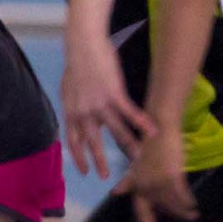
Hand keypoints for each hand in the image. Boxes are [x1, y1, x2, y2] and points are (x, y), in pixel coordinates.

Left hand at [61, 33, 154, 178]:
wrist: (83, 44)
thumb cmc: (77, 63)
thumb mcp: (70, 88)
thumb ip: (75, 105)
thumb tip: (78, 115)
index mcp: (72, 110)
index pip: (73, 139)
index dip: (78, 156)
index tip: (84, 171)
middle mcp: (84, 111)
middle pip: (93, 141)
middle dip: (99, 160)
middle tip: (105, 177)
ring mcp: (100, 103)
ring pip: (116, 130)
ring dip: (128, 145)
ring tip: (137, 157)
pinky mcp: (114, 93)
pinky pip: (129, 113)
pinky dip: (142, 123)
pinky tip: (152, 131)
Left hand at [114, 127, 196, 221]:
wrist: (159, 127)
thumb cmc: (149, 145)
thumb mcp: (135, 165)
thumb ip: (128, 182)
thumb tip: (114, 193)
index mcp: (136, 183)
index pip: (140, 209)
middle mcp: (145, 186)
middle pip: (159, 209)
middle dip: (169, 218)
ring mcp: (159, 182)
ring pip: (173, 205)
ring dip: (183, 212)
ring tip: (192, 215)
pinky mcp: (172, 177)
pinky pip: (183, 196)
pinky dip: (189, 201)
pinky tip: (193, 205)